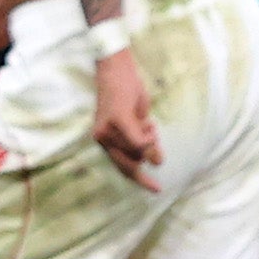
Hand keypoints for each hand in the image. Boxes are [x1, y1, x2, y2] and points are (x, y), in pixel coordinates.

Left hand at [92, 48, 161, 188]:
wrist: (115, 69)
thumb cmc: (125, 93)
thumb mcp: (137, 122)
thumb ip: (141, 141)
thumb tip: (155, 161)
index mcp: (105, 140)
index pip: (123, 168)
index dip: (140, 179)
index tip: (157, 190)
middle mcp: (102, 138)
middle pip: (132, 162)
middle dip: (146, 153)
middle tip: (152, 132)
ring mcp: (107, 130)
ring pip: (139, 150)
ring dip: (148, 137)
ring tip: (144, 119)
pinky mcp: (116, 120)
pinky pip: (138, 140)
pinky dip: (146, 136)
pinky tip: (147, 123)